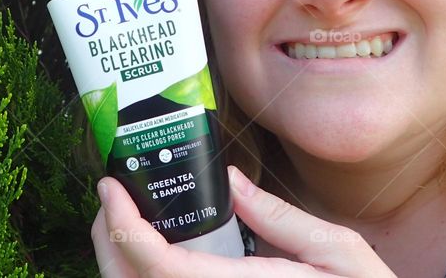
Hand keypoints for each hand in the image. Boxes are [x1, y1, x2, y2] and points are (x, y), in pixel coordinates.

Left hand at [91, 165, 395, 277]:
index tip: (110, 186)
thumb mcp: (336, 251)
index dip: (123, 225)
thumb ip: (280, 217)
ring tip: (125, 220)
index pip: (158, 265)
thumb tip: (231, 180)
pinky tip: (153, 254)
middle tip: (111, 198)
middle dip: (108, 239)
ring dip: (118, 262)